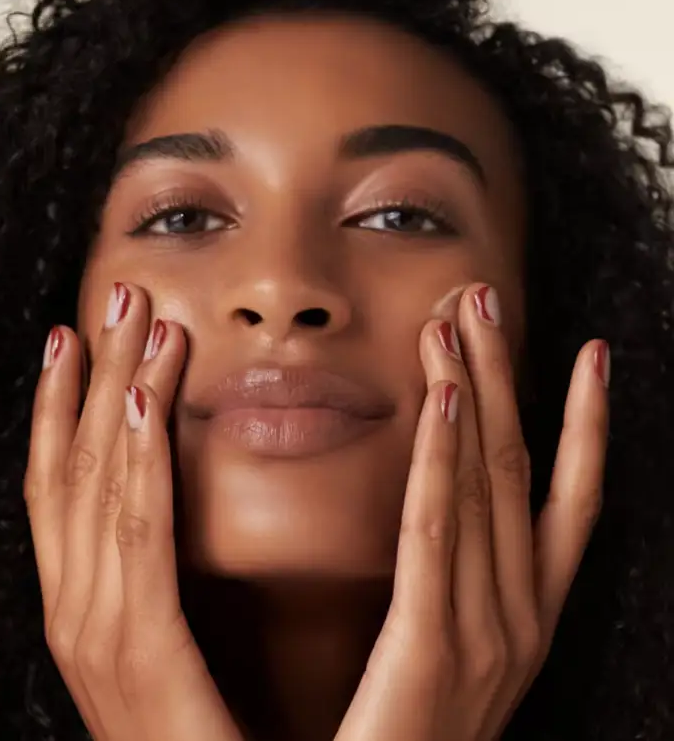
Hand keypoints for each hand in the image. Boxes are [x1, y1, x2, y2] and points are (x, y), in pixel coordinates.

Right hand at [24, 282, 243, 740]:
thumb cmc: (195, 738)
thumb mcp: (167, 646)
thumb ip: (157, 584)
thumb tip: (164, 516)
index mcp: (88, 604)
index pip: (66, 484)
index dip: (67, 406)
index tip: (79, 339)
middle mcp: (78, 606)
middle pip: (78, 465)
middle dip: (92, 376)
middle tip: (114, 297)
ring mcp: (96, 629)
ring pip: (98, 483)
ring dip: (113, 393)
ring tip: (131, 319)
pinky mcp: (136, 650)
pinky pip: (136, 532)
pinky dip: (134, 460)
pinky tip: (144, 401)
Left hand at [335, 283, 608, 740]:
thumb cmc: (409, 735)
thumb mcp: (451, 651)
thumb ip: (453, 585)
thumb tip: (444, 512)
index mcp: (526, 617)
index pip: (565, 501)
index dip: (583, 425)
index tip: (586, 356)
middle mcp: (520, 618)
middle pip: (520, 472)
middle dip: (507, 378)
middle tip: (486, 298)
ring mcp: (487, 635)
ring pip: (487, 489)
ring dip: (474, 396)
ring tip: (459, 322)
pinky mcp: (431, 651)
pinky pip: (439, 537)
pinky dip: (443, 464)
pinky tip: (440, 402)